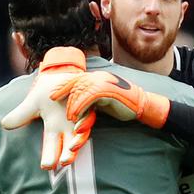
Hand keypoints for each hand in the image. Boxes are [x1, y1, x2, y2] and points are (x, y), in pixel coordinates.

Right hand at [1, 47, 95, 169]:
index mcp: (54, 127)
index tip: (46, 166)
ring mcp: (80, 115)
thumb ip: (20, 115)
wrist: (61, 72)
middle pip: (69, 144)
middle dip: (67, 154)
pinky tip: (81, 124)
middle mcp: (68, 125)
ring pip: (81, 132)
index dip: (50, 156)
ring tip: (73, 146)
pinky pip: (88, 112)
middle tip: (64, 162)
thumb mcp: (32, 104)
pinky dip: (85, 119)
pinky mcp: (88, 102)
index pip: (51, 145)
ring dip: (78, 139)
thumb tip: (4, 125)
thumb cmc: (47, 91)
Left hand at [51, 71, 170, 128]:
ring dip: (72, 104)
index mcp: (97, 77)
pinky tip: (76, 116)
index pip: (76, 79)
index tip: (51, 94)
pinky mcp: (107, 90)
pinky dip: (80, 107)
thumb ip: (90, 98)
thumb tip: (76, 104)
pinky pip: (88, 97)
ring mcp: (103, 82)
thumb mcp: (103, 99)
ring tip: (70, 116)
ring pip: (80, 90)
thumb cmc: (122, 105)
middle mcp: (99, 77)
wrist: (142, 105)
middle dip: (63, 92)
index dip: (63, 85)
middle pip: (75, 82)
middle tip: (54, 102)